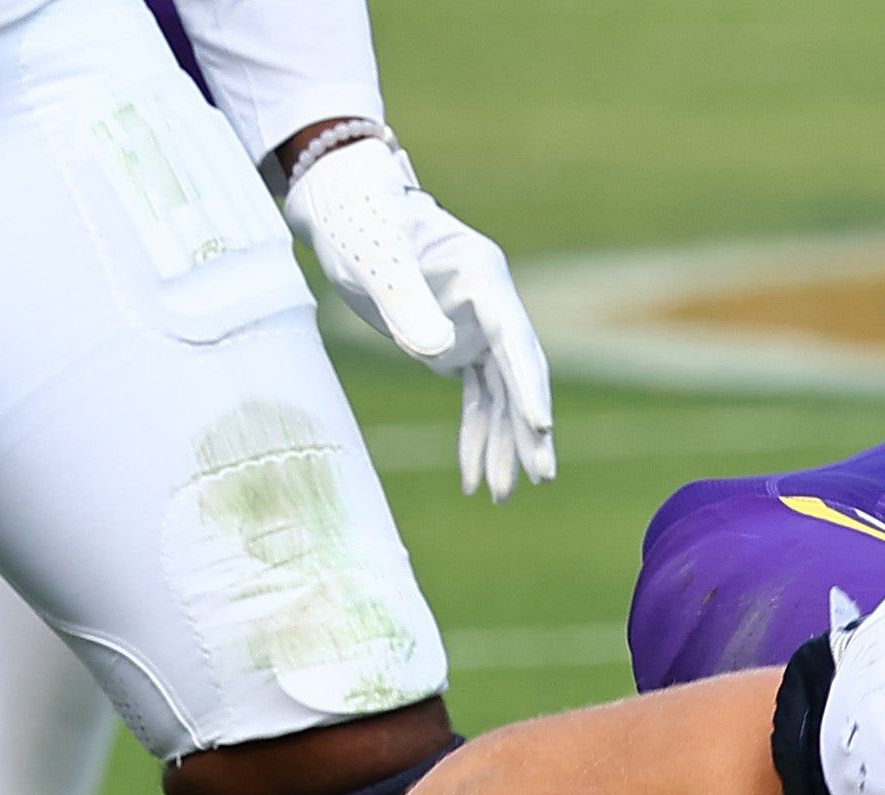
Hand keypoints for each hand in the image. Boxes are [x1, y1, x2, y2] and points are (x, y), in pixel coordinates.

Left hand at [283, 134, 555, 499]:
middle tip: (540, 476)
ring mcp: (475, 329)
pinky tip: (472, 478)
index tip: (541, 426)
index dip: (529, 385)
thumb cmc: (361, 223)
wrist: (343, 210)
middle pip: (518, 376)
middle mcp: (490, 307)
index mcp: (483, 278)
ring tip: (501, 495)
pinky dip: (474, 435)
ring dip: (500, 445)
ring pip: (499, 397)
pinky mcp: (455, 347)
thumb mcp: (377, 257)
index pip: (515, 340)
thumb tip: (438, 354)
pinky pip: (474, 400)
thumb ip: (406, 300)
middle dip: (527, 430)